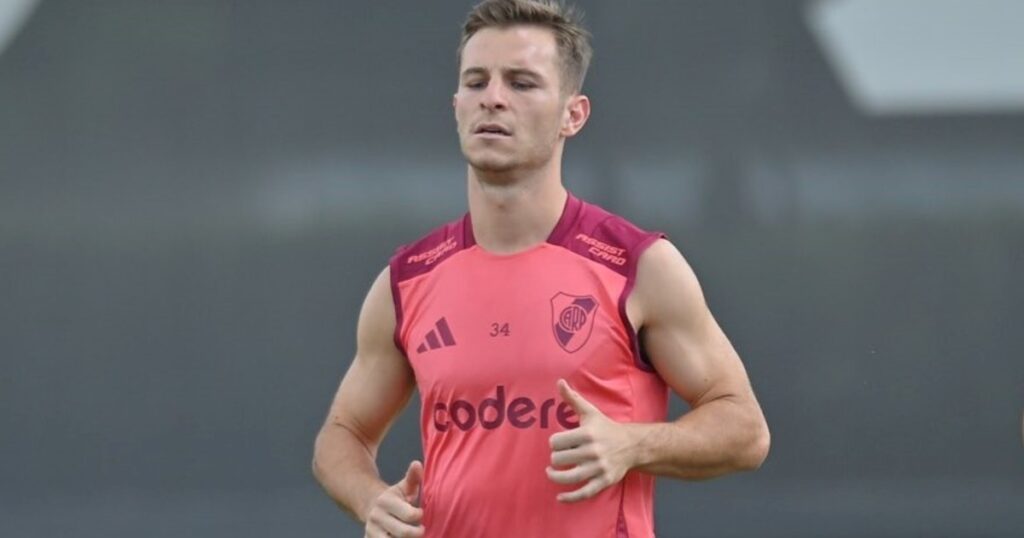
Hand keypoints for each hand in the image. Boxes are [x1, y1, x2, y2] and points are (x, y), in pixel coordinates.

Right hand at [364, 460, 424, 537]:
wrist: (370, 506)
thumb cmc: (394, 498)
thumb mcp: (403, 486)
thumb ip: (412, 477)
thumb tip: (417, 463)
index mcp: (386, 501)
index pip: (409, 514)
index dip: (418, 515)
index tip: (420, 513)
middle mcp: (376, 517)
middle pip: (403, 533)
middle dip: (416, 533)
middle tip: (420, 530)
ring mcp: (372, 531)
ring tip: (411, 536)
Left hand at [546, 379, 635, 502]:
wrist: (632, 445)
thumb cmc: (605, 428)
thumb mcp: (590, 412)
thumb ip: (572, 398)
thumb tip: (559, 382)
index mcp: (587, 434)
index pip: (556, 442)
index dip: (554, 443)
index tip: (559, 442)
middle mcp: (592, 452)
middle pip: (559, 459)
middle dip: (555, 459)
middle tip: (558, 457)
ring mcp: (598, 468)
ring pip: (569, 477)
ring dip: (555, 477)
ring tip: (551, 472)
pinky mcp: (603, 481)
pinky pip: (583, 493)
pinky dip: (570, 498)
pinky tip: (559, 497)